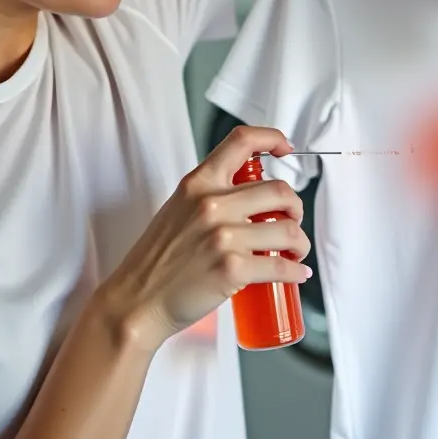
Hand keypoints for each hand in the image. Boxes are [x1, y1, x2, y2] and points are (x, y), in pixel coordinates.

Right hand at [98, 126, 311, 350]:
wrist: (137, 301)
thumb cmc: (156, 262)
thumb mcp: (177, 210)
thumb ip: (208, 197)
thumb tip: (246, 198)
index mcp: (198, 183)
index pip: (241, 142)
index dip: (272, 138)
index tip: (286, 148)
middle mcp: (212, 204)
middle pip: (280, 190)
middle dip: (296, 208)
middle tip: (292, 222)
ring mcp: (223, 236)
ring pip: (288, 231)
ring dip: (300, 243)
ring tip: (295, 252)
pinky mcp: (232, 268)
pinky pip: (281, 267)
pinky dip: (296, 273)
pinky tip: (297, 275)